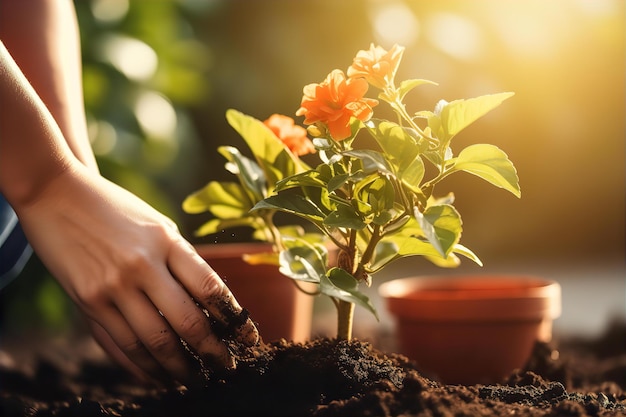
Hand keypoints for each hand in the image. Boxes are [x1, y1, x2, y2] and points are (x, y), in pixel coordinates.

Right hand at [14, 164, 258, 383]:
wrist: (56, 194)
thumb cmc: (116, 209)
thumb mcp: (158, 225)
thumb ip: (181, 260)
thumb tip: (210, 304)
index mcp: (167, 241)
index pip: (211, 288)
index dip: (235, 319)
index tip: (248, 338)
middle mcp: (142, 265)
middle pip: (188, 322)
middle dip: (213, 353)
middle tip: (227, 369)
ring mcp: (113, 286)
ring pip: (155, 342)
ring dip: (178, 369)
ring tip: (194, 381)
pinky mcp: (87, 302)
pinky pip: (120, 345)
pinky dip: (141, 367)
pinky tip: (156, 377)